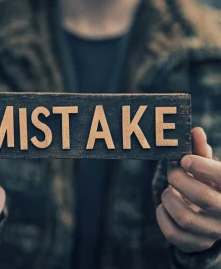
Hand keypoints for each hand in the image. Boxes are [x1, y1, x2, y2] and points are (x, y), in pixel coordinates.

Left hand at [157, 127, 220, 252]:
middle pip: (202, 197)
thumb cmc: (207, 184)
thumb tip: (194, 130)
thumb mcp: (207, 168)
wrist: (211, 216)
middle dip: (179, 179)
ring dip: (168, 198)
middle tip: (172, 170)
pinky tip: (164, 207)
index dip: (202, 166)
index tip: (184, 158)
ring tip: (169, 190)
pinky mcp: (196, 244)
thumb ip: (200, 151)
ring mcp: (212, 233)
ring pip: (184, 217)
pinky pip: (173, 235)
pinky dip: (162, 216)